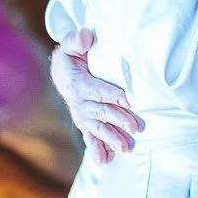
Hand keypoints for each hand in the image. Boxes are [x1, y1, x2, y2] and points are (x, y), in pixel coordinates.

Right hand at [50, 29, 143, 162]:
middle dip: (119, 121)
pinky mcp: (84, 122)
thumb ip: (78, 39)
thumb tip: (87, 36)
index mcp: (78, 83)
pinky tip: (106, 161)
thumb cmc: (73, 55)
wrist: (61, 71)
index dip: (113, 96)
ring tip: (125, 148)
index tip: (129, 101)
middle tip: (136, 128)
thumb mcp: (73, 43)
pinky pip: (89, 138)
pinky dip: (97, 150)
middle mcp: (78, 102)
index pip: (97, 90)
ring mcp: (81, 115)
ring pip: (97, 128)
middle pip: (101, 112)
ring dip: (111, 138)